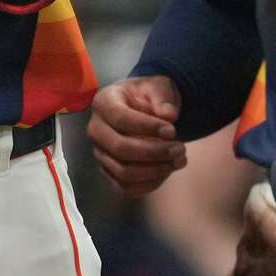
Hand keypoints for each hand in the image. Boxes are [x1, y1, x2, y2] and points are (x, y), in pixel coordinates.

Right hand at [88, 76, 186, 196]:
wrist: (143, 108)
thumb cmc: (149, 96)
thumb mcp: (159, 87)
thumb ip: (163, 97)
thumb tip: (169, 115)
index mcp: (103, 102)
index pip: (120, 118)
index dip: (147, 127)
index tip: (173, 130)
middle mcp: (96, 129)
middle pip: (119, 148)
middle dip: (154, 152)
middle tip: (180, 148)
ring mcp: (100, 152)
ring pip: (122, 172)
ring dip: (155, 171)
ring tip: (179, 159)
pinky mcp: (109, 171)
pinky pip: (125, 187)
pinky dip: (149, 184)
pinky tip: (167, 171)